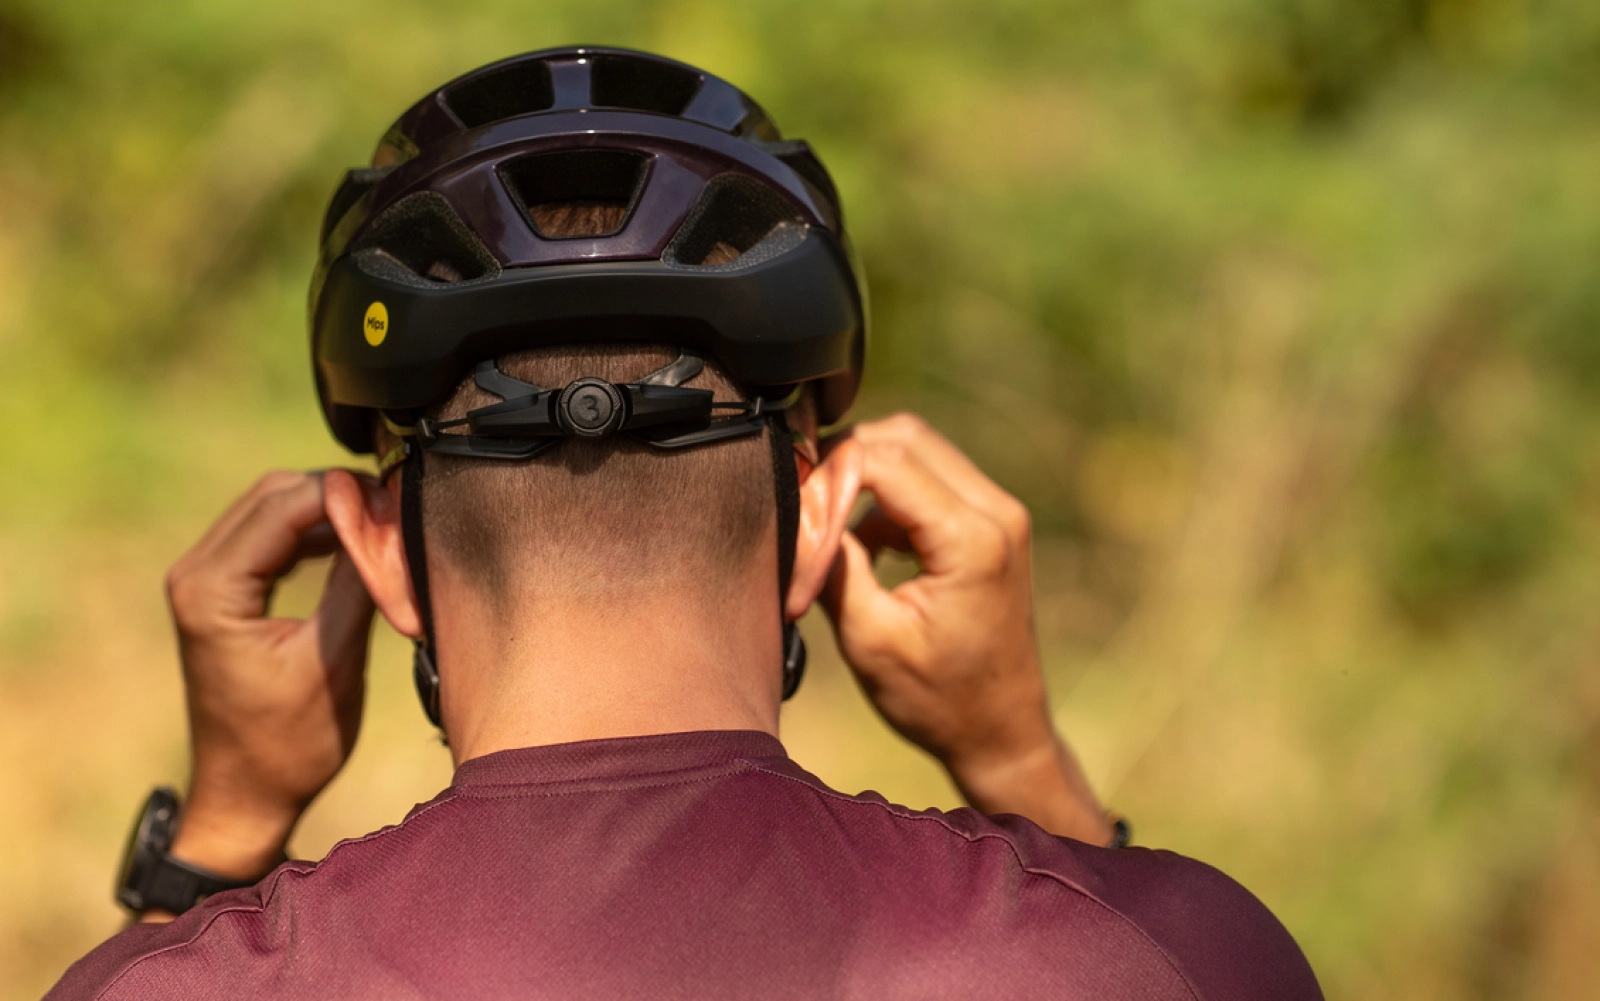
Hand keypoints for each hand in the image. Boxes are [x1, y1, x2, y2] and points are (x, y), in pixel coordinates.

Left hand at [161, 471, 374, 884]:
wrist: (246, 793)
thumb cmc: (290, 744)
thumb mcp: (334, 660)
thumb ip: (356, 584)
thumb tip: (387, 519)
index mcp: (213, 589)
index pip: (286, 505)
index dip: (348, 496)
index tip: (401, 507)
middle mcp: (195, 573)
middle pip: (274, 493)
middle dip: (339, 495)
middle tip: (396, 515)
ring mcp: (203, 579)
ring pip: (272, 506)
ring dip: (327, 510)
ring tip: (382, 530)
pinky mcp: (220, 589)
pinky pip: (268, 534)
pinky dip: (311, 532)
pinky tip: (352, 548)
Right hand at [819, 415, 1110, 844]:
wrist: (1001, 732)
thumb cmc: (938, 700)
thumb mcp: (869, 637)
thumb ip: (835, 564)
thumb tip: (800, 509)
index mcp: (971, 539)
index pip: (884, 460)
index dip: (829, 476)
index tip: (798, 515)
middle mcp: (997, 512)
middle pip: (904, 437)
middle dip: (846, 461)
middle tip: (807, 508)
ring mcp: (1001, 514)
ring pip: (918, 450)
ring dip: (867, 477)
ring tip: (834, 533)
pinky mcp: (993, 524)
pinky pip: (932, 478)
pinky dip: (890, 496)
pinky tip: (867, 547)